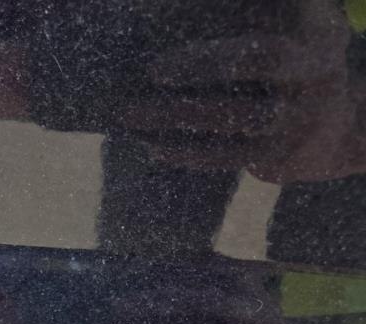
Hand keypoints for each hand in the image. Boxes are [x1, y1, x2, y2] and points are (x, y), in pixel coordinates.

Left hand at [122, 0, 364, 182]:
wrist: (339, 132)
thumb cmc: (295, 71)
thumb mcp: (292, 35)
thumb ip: (254, 22)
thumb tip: (171, 17)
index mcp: (316, 40)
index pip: (267, 37)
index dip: (221, 44)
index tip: (170, 51)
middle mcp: (316, 77)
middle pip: (258, 62)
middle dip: (202, 64)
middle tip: (151, 70)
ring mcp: (300, 122)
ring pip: (233, 116)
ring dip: (177, 116)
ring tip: (131, 114)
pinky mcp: (280, 159)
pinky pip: (226, 156)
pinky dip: (187, 152)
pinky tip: (154, 146)